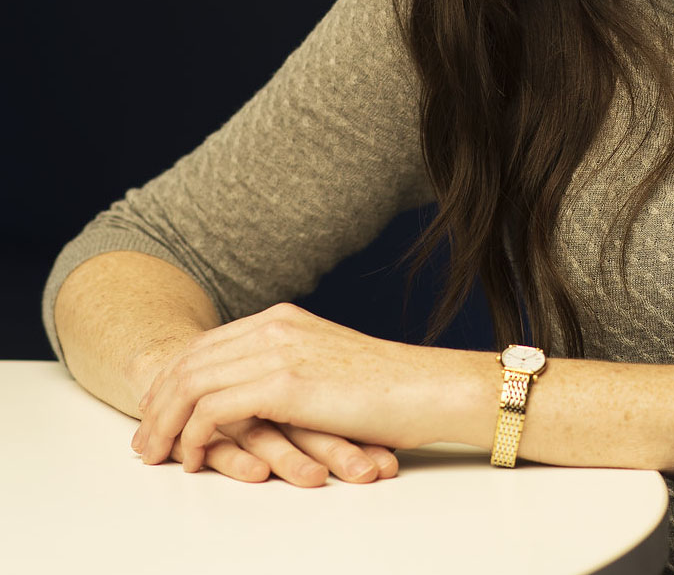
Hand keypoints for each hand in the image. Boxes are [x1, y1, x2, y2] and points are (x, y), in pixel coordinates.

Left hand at [131, 303, 448, 475]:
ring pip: (192, 383)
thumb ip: (290, 371)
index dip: (173, 381)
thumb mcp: (328, 368)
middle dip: (157, 403)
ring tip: (155, 455)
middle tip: (143, 442)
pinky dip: (193, 435)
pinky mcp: (285, 383)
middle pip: (190, 361)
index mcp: (285, 318)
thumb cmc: (389, 389)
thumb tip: (259, 401)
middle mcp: (276, 325)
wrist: (428, 387)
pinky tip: (192, 458)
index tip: (156, 414)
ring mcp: (279, 351)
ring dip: (165, 422)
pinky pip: (214, 409)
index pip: (207, 345)